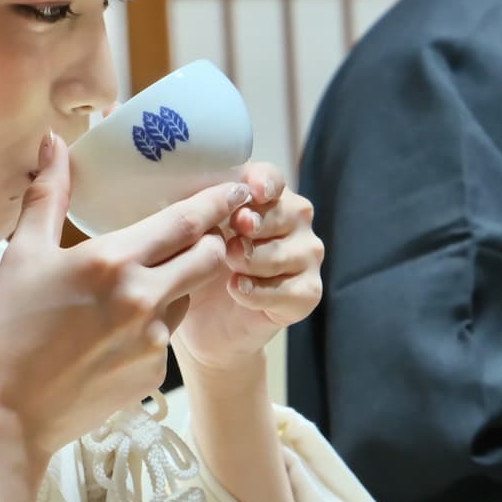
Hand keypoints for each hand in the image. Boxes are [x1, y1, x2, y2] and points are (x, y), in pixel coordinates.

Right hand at [0, 133, 248, 501]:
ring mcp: (153, 341)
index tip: (237, 188)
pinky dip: (155, 326)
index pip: (187, 221)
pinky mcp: (155, 375)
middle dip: (209, 242)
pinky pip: (169, 337)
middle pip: (209, 256)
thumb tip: (53, 142)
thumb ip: (48, 194)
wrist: (1, 417)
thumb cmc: (4, 331)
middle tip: (196, 234)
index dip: (217, 202)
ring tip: (139, 287)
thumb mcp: (23, 255)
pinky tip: (117, 332)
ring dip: (179, 284)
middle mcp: (143, 298)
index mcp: (114, 260)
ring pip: (190, 295)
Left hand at [172, 163, 324, 372]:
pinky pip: (289, 289)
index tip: (251, 193)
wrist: (204, 323)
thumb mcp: (193, 233)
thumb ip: (200, 208)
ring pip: (285, 251)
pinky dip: (260, 291)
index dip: (263, 183)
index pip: (272, 178)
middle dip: (255, 224)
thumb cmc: (199, 266)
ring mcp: (306, 256)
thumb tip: (199, 195)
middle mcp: (295, 220)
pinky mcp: (308, 292)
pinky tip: (239, 289)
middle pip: (285, 211)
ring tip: (229, 267)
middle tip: (232, 237)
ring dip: (253, 259)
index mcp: (267, 195)